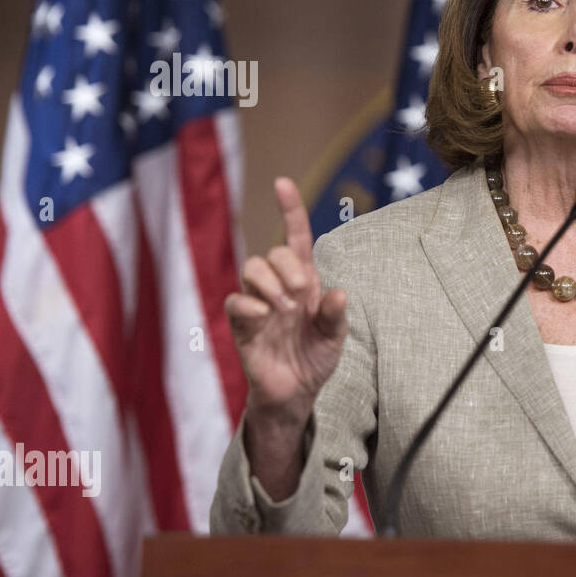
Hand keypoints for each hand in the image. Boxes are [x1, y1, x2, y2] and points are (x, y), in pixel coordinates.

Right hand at [224, 177, 347, 430]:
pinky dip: (251, 304)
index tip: (282, 183)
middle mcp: (279, 286)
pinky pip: (236, 301)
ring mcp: (258, 303)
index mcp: (305, 282)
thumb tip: (339, 293)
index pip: (296, 238)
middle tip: (302, 296)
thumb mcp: (334, 338)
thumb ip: (336, 316)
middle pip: (273, 253)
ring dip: (270, 282)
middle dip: (288, 268)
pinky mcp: (242, 323)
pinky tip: (267, 317)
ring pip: (251, 268)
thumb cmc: (314, 358)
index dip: (290, 210)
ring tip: (286, 308)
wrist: (294, 393)